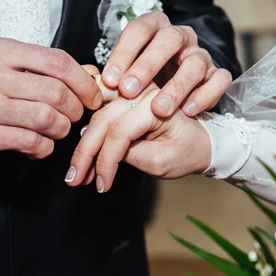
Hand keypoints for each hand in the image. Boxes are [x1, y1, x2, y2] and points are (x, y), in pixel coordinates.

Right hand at [0, 37, 102, 161]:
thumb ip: (42, 67)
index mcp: (0, 52)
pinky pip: (30, 141)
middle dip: (75, 108)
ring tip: (56, 131)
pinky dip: (43, 147)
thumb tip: (88, 73)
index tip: (91, 94)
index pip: (56, 60)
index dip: (82, 80)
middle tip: (73, 115)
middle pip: (56, 91)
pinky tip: (39, 146)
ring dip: (61, 129)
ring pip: (46, 117)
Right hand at [65, 83, 211, 192]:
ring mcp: (131, 91)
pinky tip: (83, 152)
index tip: (101, 185)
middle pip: (101, 121)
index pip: (119, 133)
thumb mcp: (161, 161)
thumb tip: (101, 153)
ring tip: (77, 170)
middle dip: (85, 153)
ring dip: (84, 144)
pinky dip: (88, 131)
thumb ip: (131, 155)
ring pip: (95, 115)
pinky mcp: (123, 96)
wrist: (200, 141)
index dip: (105, 161)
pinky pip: (98, 110)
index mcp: (156, 105)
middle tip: (74, 179)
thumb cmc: (187, 151)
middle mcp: (141, 91)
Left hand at [100, 11, 231, 117]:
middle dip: (147, 66)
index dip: (124, 53)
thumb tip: (91, 85)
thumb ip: (112, 81)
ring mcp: (201, 55)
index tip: (110, 80)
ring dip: (176, 87)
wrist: (177, 104)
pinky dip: (206, 95)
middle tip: (129, 92)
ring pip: (195, 63)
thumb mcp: (126, 80)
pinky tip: (188, 111)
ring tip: (159, 110)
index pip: (140, 29)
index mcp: (155, 30)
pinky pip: (219, 80)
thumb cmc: (146, 87)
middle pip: (169, 40)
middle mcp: (180, 38)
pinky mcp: (217, 75)